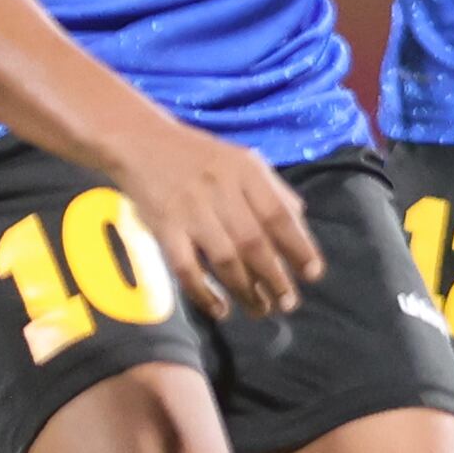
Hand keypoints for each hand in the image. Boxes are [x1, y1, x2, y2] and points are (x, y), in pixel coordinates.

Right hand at [113, 120, 325, 319]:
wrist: (140, 142)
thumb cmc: (200, 156)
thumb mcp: (242, 161)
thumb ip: (272, 191)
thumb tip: (301, 225)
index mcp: (246, 172)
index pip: (279, 215)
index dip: (299, 247)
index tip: (313, 273)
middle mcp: (220, 190)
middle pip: (254, 243)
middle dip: (275, 277)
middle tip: (288, 303)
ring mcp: (190, 211)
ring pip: (224, 260)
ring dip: (245, 290)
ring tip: (261, 310)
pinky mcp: (164, 229)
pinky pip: (186, 268)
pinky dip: (204, 293)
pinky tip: (220, 310)